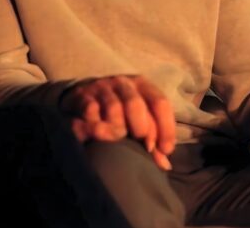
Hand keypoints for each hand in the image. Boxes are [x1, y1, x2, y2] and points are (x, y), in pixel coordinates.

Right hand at [61, 75, 175, 170]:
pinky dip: (96, 126)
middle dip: (142, 128)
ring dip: (117, 130)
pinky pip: (91, 111)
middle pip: (136, 104)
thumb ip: (151, 138)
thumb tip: (164, 165)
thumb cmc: (119, 110)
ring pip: (113, 108)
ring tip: (117, 140)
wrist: (84, 95)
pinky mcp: (83, 96)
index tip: (165, 150)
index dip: (166, 128)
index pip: (160, 103)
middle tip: (142, 146)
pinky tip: (97, 136)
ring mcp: (102, 88)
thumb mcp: (138, 117)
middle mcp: (123, 83)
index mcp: (142, 85)